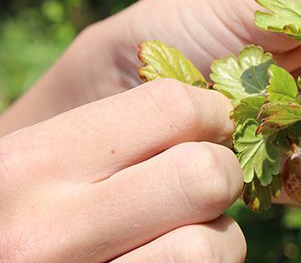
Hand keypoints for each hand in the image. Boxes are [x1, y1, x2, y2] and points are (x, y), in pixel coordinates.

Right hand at [0, 79, 245, 261]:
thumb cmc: (23, 208)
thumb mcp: (38, 161)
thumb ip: (118, 132)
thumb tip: (219, 112)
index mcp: (35, 161)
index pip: (173, 108)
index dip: (213, 114)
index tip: (211, 127)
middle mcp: (48, 230)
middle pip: (205, 175)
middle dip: (222, 174)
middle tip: (204, 183)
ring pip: (210, 247)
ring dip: (218, 237)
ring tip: (187, 232)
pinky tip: (172, 259)